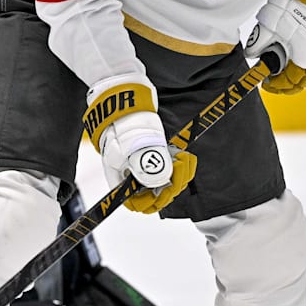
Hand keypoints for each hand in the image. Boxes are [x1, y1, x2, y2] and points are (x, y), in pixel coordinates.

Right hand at [84, 77, 195, 212]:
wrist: (124, 101)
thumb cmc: (123, 124)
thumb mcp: (132, 146)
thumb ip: (147, 166)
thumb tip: (162, 182)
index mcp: (120, 178)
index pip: (137, 204)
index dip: (154, 201)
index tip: (168, 188)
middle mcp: (131, 176)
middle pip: (155, 195)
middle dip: (172, 184)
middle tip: (182, 167)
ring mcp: (143, 166)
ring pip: (165, 182)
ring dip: (178, 174)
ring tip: (185, 159)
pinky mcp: (154, 156)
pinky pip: (169, 169)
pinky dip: (179, 165)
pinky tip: (184, 156)